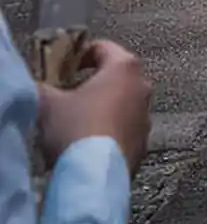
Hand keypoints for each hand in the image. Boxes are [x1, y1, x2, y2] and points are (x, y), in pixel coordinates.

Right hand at [34, 39, 151, 175]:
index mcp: (124, 66)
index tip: (65, 68)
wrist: (95, 176)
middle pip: (116, 76)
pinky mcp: (144, 144)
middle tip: (70, 94)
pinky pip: (125, 130)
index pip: (103, 48)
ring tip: (79, 123)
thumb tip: (42, 87)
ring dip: (104, 109)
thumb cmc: (76, 128)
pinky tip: (91, 145)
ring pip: (123, 104)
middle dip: (94, 83)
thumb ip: (45, 88)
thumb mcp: (48, 103)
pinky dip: (111, 132)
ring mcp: (146, 117)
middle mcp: (142, 86)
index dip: (81, 55)